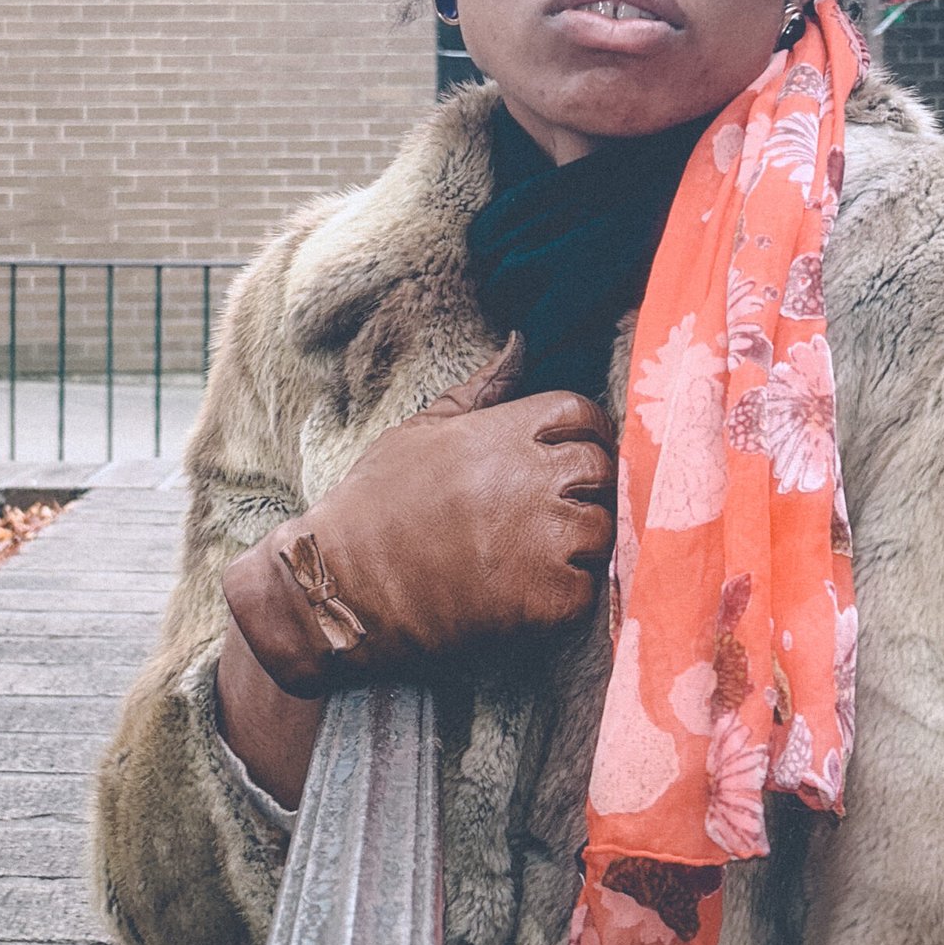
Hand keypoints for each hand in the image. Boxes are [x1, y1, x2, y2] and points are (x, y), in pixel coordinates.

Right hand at [220, 336, 614, 696]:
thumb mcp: (419, 432)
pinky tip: (532, 594)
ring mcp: (540, 540)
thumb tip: (519, 345)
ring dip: (581, 543)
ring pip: (603, 530)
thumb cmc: (373, 508)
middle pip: (601, 470)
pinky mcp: (543, 600)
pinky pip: (588, 589)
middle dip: (587, 489)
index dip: (582, 434)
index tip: (569, 457)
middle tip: (555, 511)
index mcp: (503, 432)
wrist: (340, 589)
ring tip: (541, 555)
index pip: (581, 414)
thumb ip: (479, 391)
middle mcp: (529, 479)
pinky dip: (570, 596)